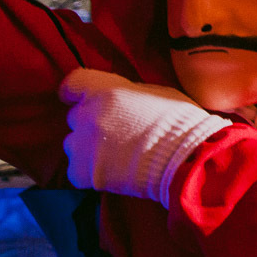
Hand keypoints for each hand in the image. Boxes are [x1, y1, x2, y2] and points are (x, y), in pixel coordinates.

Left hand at [60, 69, 231, 207]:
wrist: (183, 159)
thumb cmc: (179, 122)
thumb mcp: (158, 93)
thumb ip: (130, 94)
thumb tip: (123, 98)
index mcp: (107, 90)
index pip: (72, 84)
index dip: (77, 92)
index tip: (83, 98)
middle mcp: (88, 114)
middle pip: (76, 115)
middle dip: (92, 122)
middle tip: (117, 132)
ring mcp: (82, 144)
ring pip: (73, 143)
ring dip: (89, 148)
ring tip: (116, 156)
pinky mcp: (82, 172)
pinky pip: (76, 170)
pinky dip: (90, 172)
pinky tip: (113, 172)